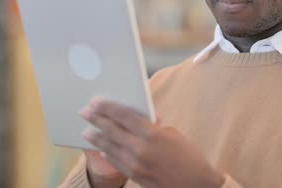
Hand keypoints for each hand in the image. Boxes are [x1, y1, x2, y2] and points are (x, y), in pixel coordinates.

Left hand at [80, 98, 224, 187]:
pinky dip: (107, 153)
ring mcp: (136, 164)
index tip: (96, 102)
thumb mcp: (172, 133)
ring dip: (97, 137)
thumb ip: (152, 126)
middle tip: (85, 113)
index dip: (108, 107)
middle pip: (112, 130)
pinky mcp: (135, 175)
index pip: (124, 115)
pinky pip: (116, 161)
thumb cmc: (189, 156)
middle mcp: (140, 148)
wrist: (196, 184)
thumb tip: (139, 118)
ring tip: (86, 131)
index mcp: (152, 133)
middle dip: (97, 120)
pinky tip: (101, 147)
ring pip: (110, 147)